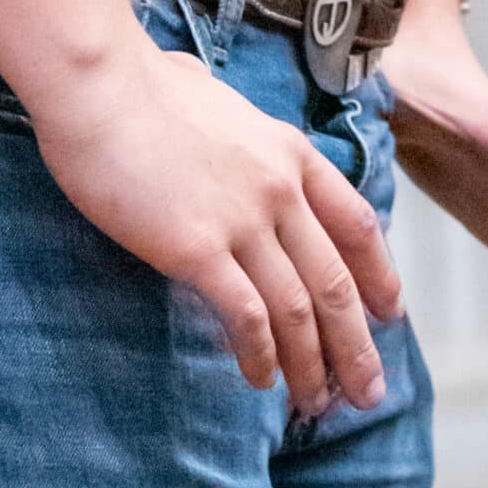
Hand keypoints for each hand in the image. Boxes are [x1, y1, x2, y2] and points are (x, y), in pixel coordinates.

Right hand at [30, 34, 402, 416]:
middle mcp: (280, 189)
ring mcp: (243, 221)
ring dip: (312, 365)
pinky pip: (246, 316)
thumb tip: (209, 109)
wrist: (98, 83)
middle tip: (368, 391)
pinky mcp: (198, 249)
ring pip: (299, 309)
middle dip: (357, 345)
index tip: (390, 312)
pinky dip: (260, 356)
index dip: (379, 273)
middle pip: (335, 281)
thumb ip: (228, 123)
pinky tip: (260, 380)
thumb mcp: (211, 93)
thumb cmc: (138, 83)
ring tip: (314, 404)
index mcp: (288, 151)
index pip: (355, 222)